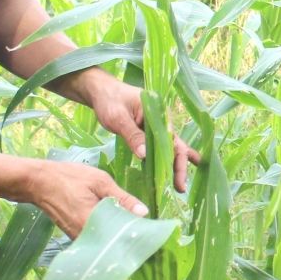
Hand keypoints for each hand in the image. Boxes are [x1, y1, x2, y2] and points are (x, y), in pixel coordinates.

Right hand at [26, 159, 147, 238]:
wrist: (38, 182)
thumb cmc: (69, 177)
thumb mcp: (100, 181)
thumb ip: (122, 198)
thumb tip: (144, 213)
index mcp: (92, 222)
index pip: (121, 238)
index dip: (137, 236)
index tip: (153, 235)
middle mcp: (84, 236)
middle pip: (114, 244)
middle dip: (131, 239)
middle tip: (148, 233)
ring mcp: (78, 238)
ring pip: (105, 243)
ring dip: (119, 238)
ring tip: (138, 231)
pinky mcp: (75, 236)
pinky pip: (96, 239)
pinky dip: (107, 235)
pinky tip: (118, 228)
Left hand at [84, 74, 203, 192]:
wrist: (100, 91)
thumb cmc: (109, 100)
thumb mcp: (118, 118)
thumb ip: (132, 135)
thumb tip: (145, 156)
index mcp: (159, 112)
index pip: (172, 139)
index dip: (176, 159)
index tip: (175, 178)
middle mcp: (162, 120)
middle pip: (175, 145)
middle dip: (179, 167)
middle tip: (180, 188)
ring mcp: (156, 126)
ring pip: (170, 148)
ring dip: (175, 166)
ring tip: (180, 186)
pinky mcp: (148, 132)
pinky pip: (159, 148)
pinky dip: (164, 161)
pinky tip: (170, 174)